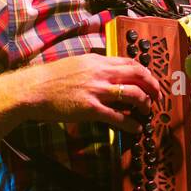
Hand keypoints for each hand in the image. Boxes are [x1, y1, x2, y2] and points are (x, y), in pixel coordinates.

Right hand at [16, 54, 161, 133]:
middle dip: (154, 87)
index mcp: (98, 61)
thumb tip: (110, 73)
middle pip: (139, 76)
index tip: (152, 82)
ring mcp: (97, 91)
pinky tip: (135, 129)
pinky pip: (119, 117)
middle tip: (157, 97)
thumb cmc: (51, 78)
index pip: (131, 63)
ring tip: (147, 112)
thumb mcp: (76, 64)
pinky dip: (131, 123)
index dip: (147, 73)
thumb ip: (95, 67)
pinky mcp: (91, 108)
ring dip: (146, 104)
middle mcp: (101, 73)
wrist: (33, 89)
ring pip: (134, 94)